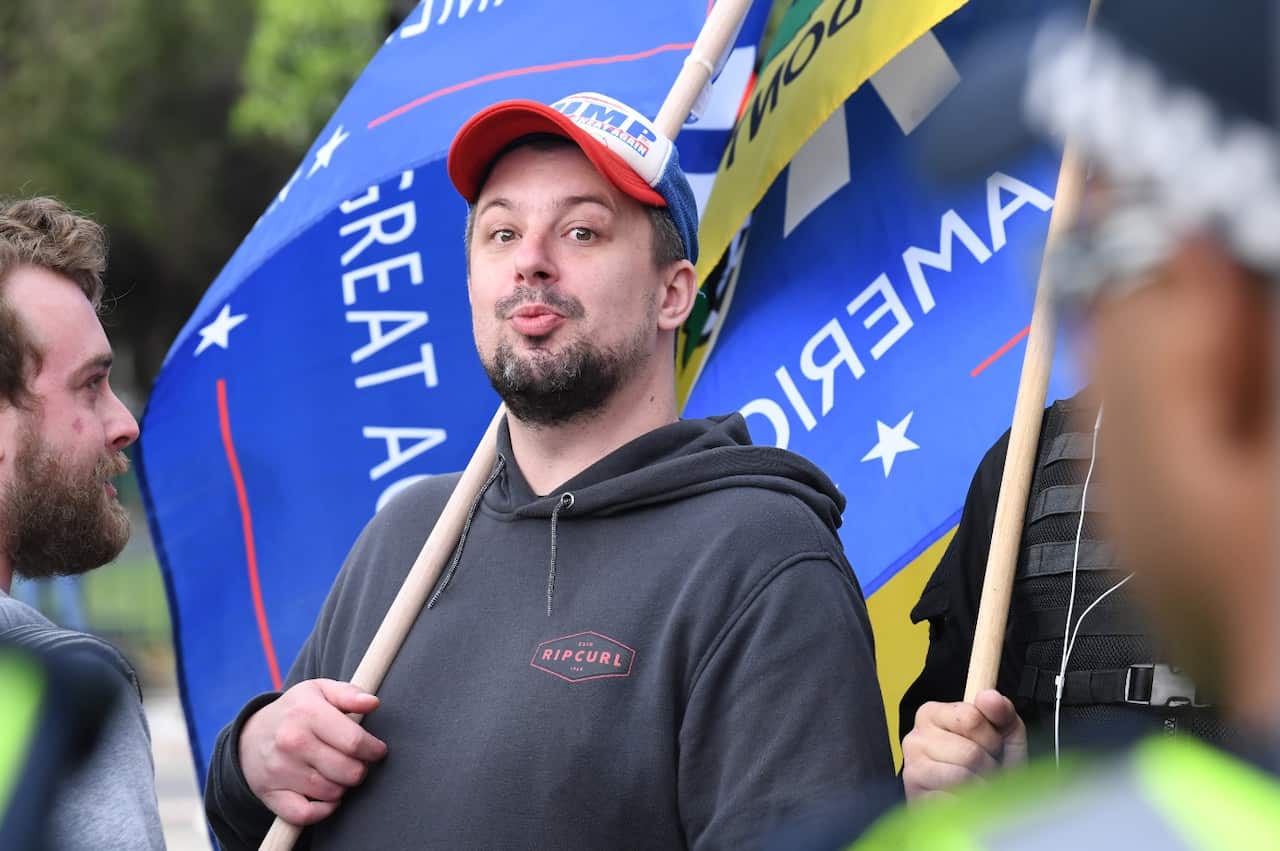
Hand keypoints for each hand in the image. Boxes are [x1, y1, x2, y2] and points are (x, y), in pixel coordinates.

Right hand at [238, 679, 387, 824]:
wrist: (251, 735)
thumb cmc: (296, 711)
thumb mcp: (320, 690)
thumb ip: (350, 693)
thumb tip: (373, 703)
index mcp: (307, 713)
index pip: (354, 742)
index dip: (374, 749)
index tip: (377, 750)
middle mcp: (291, 743)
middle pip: (348, 771)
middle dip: (361, 769)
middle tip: (357, 762)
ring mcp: (280, 771)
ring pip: (332, 793)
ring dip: (343, 786)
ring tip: (338, 772)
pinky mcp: (271, 795)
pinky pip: (306, 815)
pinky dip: (323, 811)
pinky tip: (327, 797)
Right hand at [901, 689, 1026, 799]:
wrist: (976, 810)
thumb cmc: (988, 770)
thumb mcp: (1004, 737)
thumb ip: (1002, 713)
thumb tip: (990, 696)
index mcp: (932, 713)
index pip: (971, 717)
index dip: (991, 737)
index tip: (990, 746)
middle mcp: (915, 737)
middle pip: (969, 751)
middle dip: (988, 766)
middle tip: (984, 771)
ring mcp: (912, 768)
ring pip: (962, 776)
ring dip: (980, 788)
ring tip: (977, 787)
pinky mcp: (916, 798)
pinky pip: (953, 801)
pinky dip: (968, 806)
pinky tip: (964, 802)